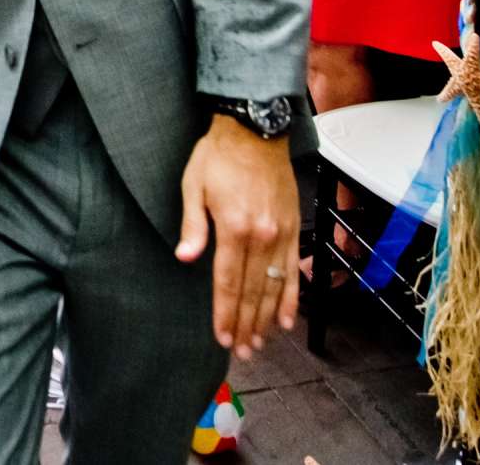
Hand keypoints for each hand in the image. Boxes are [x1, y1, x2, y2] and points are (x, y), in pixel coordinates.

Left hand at [177, 118, 299, 355]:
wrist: (255, 128)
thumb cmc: (218, 156)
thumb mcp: (194, 186)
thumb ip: (193, 226)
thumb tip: (185, 258)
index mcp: (234, 228)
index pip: (229, 282)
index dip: (226, 313)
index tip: (223, 337)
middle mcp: (262, 236)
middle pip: (254, 292)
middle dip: (247, 325)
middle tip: (243, 351)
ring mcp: (282, 233)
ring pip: (276, 286)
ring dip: (268, 318)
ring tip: (261, 343)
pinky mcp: (294, 227)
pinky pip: (295, 269)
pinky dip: (292, 295)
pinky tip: (288, 318)